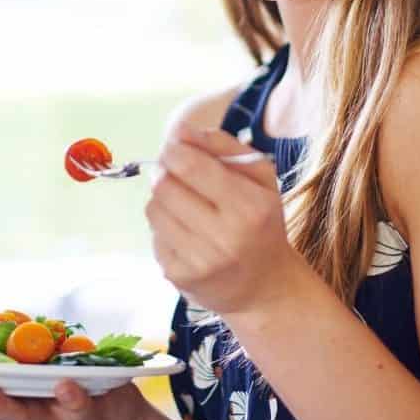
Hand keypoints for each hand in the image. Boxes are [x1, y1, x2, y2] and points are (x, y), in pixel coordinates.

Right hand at [0, 368, 148, 419]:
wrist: (119, 412)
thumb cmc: (68, 380)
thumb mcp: (33, 360)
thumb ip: (7, 348)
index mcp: (3, 397)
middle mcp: (21, 412)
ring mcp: (52, 416)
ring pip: (19, 416)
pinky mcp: (87, 414)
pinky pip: (78, 408)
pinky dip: (69, 398)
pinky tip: (63, 385)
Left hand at [146, 122, 293, 315]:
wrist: (266, 288)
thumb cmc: (262, 223)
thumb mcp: (260, 177)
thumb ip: (223, 145)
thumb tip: (180, 131)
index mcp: (250, 207)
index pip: (190, 166)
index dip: (174, 150)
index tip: (175, 149)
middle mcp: (225, 237)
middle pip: (165, 186)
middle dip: (164, 171)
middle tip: (174, 172)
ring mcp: (199, 261)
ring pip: (154, 209)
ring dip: (162, 199)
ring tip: (183, 203)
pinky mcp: (178, 277)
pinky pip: (154, 235)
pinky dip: (164, 227)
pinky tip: (185, 231)